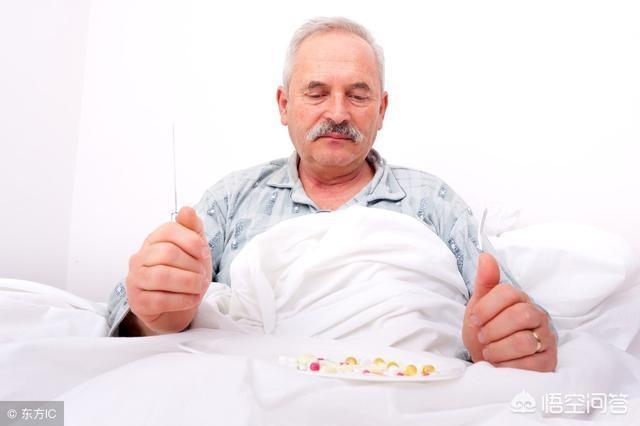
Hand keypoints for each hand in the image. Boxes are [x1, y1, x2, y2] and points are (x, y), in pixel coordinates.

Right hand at [125, 206, 211, 334]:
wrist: (178, 309)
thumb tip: (187, 209)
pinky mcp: (137, 302)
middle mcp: (139, 258)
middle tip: (202, 276)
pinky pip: (159, 300)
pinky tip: (192, 299)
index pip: (169, 230)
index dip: (191, 241)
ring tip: (199, 287)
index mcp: (153, 241)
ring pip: (161, 276)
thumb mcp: (195, 251)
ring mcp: (135, 280)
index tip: (205, 253)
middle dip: (191, 265)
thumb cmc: (185, 275)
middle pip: (166, 253)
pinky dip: (182, 300)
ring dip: (188, 283)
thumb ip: (193, 229)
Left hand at [462, 253, 556, 371]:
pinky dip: (509, 366)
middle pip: (520, 315)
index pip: (508, 293)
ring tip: (489, 352)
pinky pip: (531, 365)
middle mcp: (538, 315)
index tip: (474, 320)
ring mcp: (546, 338)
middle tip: (482, 338)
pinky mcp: (548, 362)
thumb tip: (485, 256)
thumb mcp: (479, 306)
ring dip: (498, 349)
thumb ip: (485, 282)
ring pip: (524, 341)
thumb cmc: (485, 330)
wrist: (488, 360)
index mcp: (520, 299)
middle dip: (494, 329)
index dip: (486, 307)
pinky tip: (499, 365)